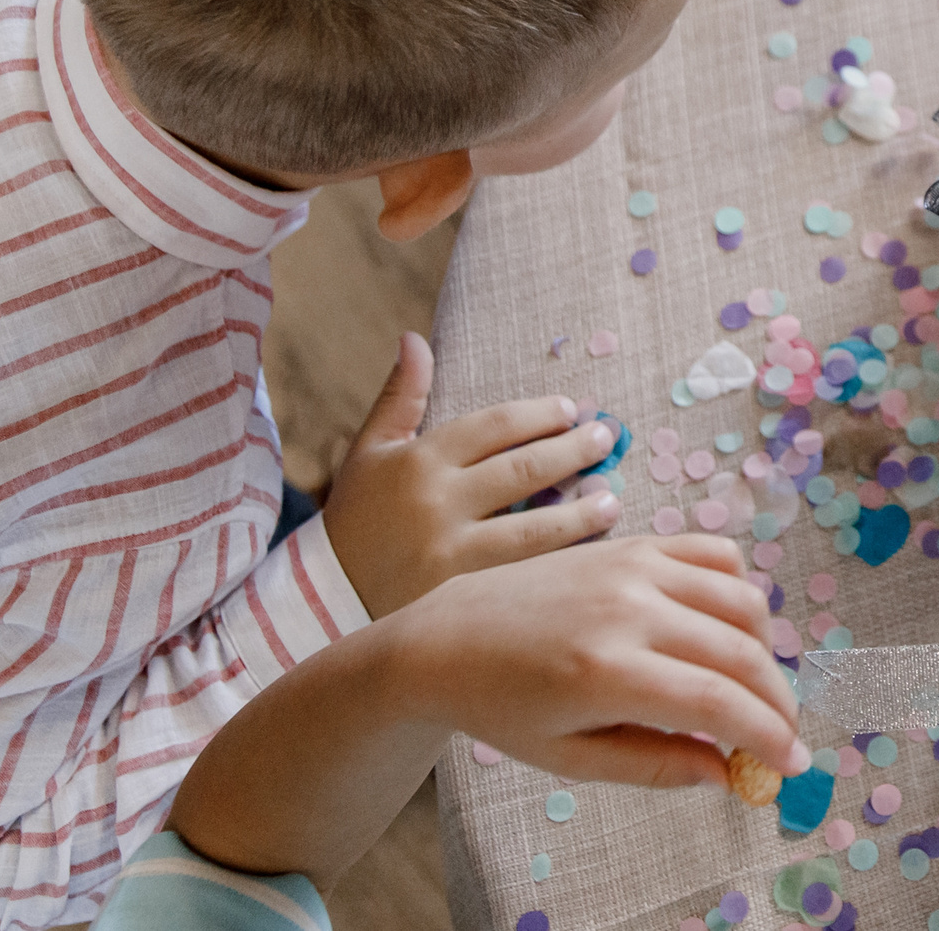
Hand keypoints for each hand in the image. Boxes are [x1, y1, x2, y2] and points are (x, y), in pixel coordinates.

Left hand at [164, 535, 804, 886]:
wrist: (445, 636)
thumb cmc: (503, 707)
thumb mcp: (571, 757)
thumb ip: (656, 765)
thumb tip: (728, 772)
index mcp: (606, 672)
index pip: (719, 703)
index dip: (768, 735)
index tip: (789, 763)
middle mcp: (627, 609)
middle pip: (742, 653)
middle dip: (776, 701)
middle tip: (780, 735)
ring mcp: (631, 566)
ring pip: (742, 600)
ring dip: (764, 648)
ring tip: (749, 686)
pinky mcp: (630, 543)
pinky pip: (715, 554)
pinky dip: (739, 590)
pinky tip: (725, 629)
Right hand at [319, 333, 620, 616]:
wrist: (326, 597)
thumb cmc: (356, 517)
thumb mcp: (370, 450)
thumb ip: (399, 395)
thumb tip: (415, 338)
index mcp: (419, 460)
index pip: (494, 426)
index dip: (538, 414)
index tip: (569, 409)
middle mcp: (438, 504)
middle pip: (523, 470)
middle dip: (572, 451)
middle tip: (605, 438)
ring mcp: (453, 555)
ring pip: (534, 530)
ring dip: (582, 513)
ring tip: (612, 499)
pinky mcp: (464, 599)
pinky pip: (526, 576)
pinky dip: (563, 563)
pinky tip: (591, 554)